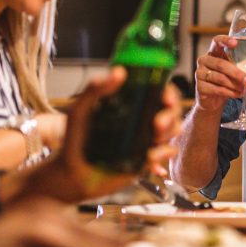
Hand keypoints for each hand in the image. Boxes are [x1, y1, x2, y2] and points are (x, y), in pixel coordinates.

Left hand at [14, 67, 182, 202]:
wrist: (71, 174)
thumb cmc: (73, 140)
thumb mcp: (80, 111)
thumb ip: (95, 89)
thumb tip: (119, 71)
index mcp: (128, 103)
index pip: (157, 91)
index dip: (167, 92)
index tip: (165, 97)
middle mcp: (140, 118)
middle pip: (171, 109)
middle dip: (171, 115)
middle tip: (157, 124)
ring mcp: (145, 138)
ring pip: (174, 130)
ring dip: (170, 132)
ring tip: (154, 138)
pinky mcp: (147, 158)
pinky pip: (167, 152)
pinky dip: (163, 153)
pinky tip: (149, 156)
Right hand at [194, 35, 245, 112]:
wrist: (214, 100)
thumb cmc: (228, 80)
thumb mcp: (241, 70)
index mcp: (214, 52)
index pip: (216, 41)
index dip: (225, 40)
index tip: (235, 43)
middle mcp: (205, 60)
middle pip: (221, 64)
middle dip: (237, 73)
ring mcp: (199, 73)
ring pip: (219, 78)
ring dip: (234, 85)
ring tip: (244, 90)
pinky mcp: (199, 86)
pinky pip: (216, 89)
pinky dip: (229, 92)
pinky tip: (237, 94)